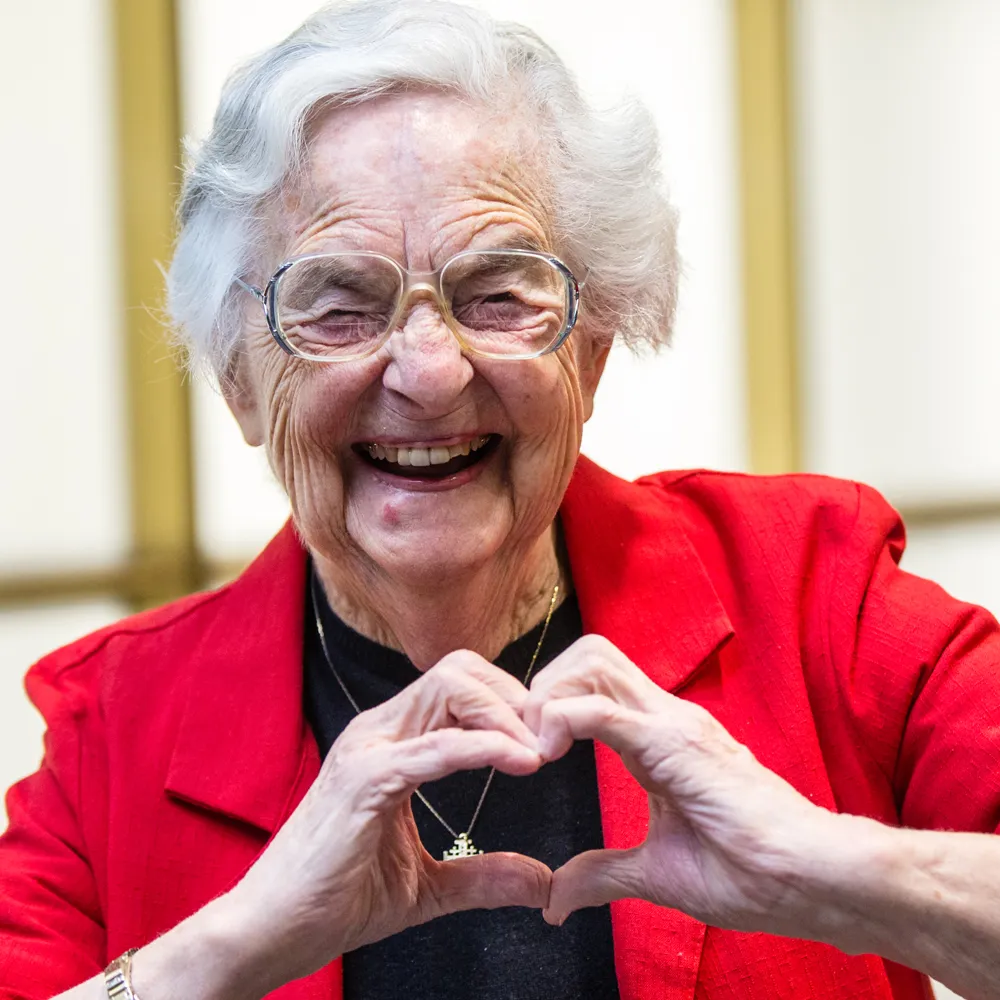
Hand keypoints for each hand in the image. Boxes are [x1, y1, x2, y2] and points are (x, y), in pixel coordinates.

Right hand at [228, 652, 551, 989]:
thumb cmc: (339, 900)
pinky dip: (482, 747)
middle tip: (548, 741)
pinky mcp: (362, 780)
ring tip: (538, 753)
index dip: (508, 704)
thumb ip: (483, 875)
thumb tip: (541, 882)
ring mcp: (367, 749)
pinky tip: (517, 762)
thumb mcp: (428, 886)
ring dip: (505, 714)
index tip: (543, 743)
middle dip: (514, 697)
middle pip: (460, 670)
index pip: (459, 685)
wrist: (272, 933)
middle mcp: (379, 731)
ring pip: (449, 687)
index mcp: (392, 742)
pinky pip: (434, 746)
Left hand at [523, 635, 840, 936]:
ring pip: (592, 663)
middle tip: (527, 740)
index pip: (595, 681)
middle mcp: (664, 716)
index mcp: (658, 737)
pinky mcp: (674, 743)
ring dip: (549, 695)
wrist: (809, 881)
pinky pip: (602, 709)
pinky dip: (561, 719)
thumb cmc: (750, 872)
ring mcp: (671, 723)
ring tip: (537, 748)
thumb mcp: (656, 872)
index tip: (530, 751)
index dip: (551, 701)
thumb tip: (556, 898)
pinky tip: (548, 756)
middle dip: (544, 685)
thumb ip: (603, 874)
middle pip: (589, 654)